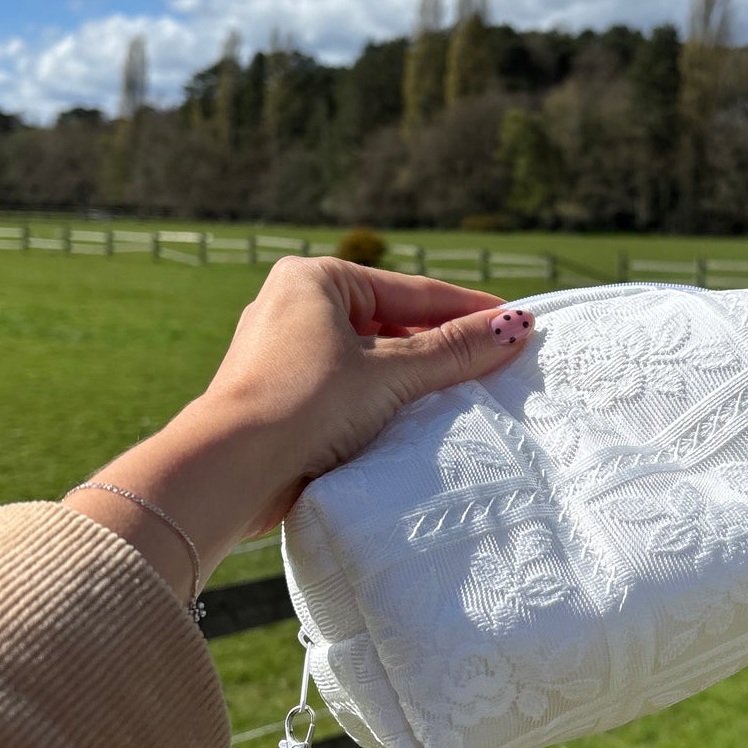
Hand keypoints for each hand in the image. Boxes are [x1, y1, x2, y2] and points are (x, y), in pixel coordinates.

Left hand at [65, 257, 533, 605]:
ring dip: (415, 377)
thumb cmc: (306, 404)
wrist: (230, 469)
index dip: (469, 310)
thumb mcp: (391, 374)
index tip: (518, 323)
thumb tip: (517, 329)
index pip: (412, 292)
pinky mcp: (279, 397)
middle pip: (391, 324)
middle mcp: (292, 306)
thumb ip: (455, 351)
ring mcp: (282, 353)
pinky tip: (416, 420)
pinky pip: (347, 388)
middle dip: (442, 347)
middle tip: (498, 363)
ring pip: (369, 359)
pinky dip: (383, 400)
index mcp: (315, 278)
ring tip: (466, 394)